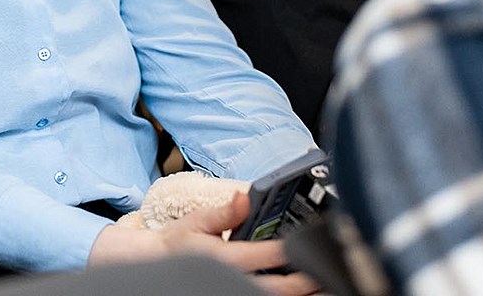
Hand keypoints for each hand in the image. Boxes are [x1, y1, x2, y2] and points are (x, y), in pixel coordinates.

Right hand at [88, 191, 320, 294]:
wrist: (157, 265)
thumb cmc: (180, 243)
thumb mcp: (198, 221)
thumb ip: (225, 212)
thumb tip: (243, 197)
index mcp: (222, 258)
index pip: (264, 256)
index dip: (290, 252)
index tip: (308, 245)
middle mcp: (229, 282)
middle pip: (275, 290)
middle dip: (303, 284)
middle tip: (324, 275)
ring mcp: (230, 292)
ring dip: (297, 294)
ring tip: (319, 286)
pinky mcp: (231, 294)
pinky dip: (281, 295)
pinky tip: (298, 290)